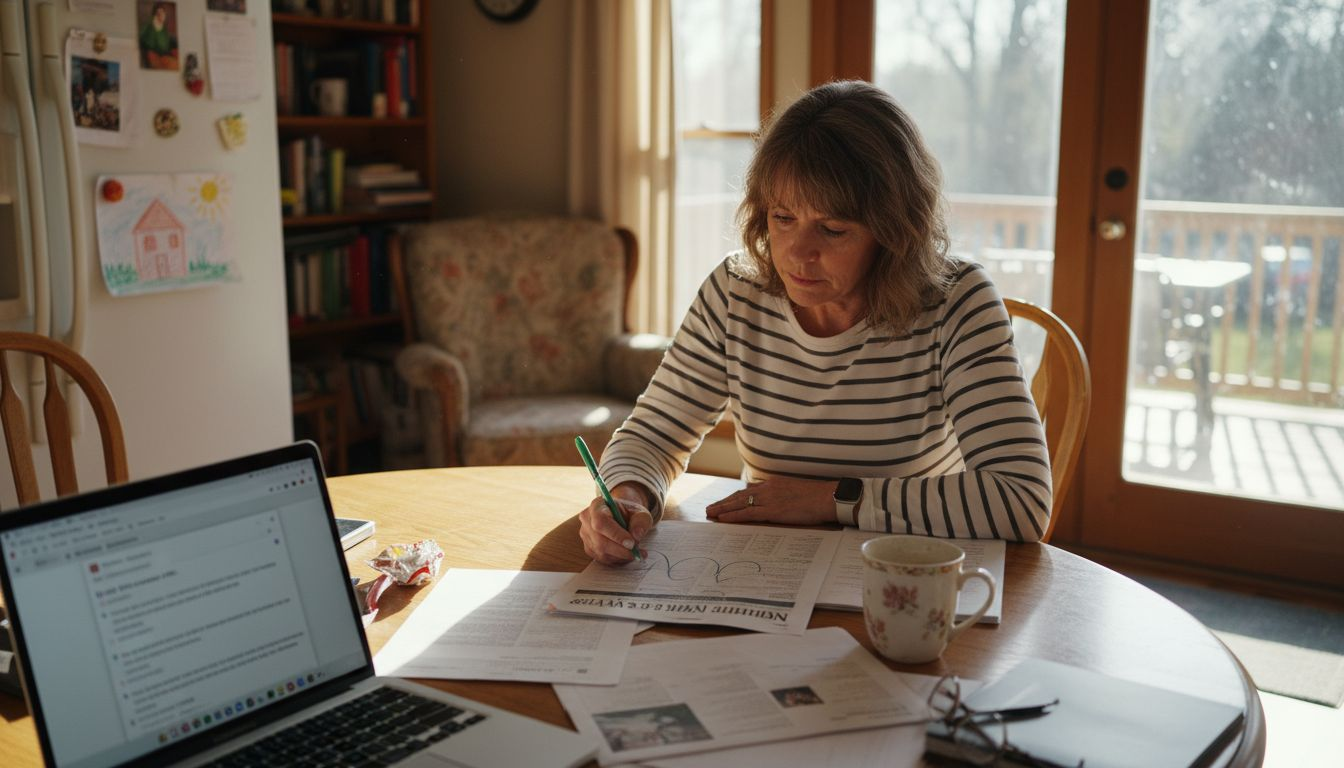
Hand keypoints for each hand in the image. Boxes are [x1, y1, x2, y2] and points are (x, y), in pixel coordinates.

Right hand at [578, 482, 654, 564]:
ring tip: (637, 552)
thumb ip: (640, 521)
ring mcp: (586, 535)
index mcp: (597, 505)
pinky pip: (603, 559)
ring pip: (601, 552)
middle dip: (621, 550)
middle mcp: (587, 520)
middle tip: (637, 552)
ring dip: (621, 556)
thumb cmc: (630, 512)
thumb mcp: (640, 512)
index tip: (632, 543)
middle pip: (600, 540)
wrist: (622, 515)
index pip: (601, 521)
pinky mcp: (589, 548)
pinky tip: (628, 554)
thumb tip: (636, 536)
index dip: (616, 534)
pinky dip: (618, 559)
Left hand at [706, 477, 836, 524]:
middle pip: (739, 496)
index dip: (734, 497)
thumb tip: (773, 500)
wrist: (828, 497)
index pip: (748, 490)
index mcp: (774, 483)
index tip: (724, 502)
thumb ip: (781, 494)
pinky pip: (747, 514)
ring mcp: (769, 499)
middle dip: (724, 502)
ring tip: (710, 513)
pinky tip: (723, 519)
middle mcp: (768, 489)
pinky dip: (733, 516)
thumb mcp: (795, 490)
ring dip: (723, 509)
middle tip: (710, 508)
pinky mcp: (772, 510)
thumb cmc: (817, 496)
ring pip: (739, 504)